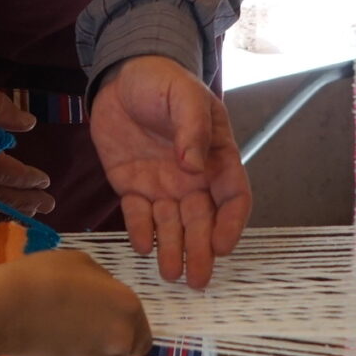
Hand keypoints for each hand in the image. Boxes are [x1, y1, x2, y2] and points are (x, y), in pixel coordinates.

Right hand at [0, 249, 152, 355]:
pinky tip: (44, 339)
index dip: (129, 326)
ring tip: (58, 327)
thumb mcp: (80, 261)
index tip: (110, 318)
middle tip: (83, 321)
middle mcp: (119, 340)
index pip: (145, 333)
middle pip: (125, 348)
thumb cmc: (42, 276)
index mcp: (127, 308)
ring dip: (88, 347)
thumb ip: (103, 282)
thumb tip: (104, 295)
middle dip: (110, 338)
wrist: (3, 309)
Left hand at [93, 55, 250, 287]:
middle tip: (198, 279)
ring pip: (171, 224)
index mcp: (215, 156)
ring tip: (172, 274)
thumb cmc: (162, 81)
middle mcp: (192, 177)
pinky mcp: (132, 185)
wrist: (122, 75)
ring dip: (173, 249)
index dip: (231, 223)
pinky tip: (142, 246)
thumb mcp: (184, 95)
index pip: (233, 196)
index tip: (222, 245)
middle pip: (202, 220)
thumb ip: (191, 128)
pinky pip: (138, 214)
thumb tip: (193, 165)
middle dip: (201, 251)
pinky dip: (140, 231)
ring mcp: (162, 184)